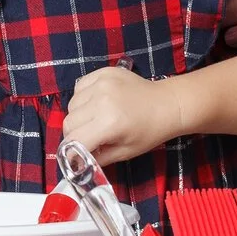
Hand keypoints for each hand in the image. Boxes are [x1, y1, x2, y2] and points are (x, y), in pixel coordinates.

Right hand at [64, 65, 180, 164]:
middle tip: (88, 138)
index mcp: (109, 123)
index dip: (71, 151)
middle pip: (69, 121)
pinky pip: (79, 88)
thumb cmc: (148, 132)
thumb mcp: (124, 153)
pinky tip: (97, 103)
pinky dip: (82, 98)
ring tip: (95, 119)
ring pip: (72, 104)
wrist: (167, 104)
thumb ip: (96, 159)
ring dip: (78, 115)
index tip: (75, 155)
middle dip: (74, 134)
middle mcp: (102, 100)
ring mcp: (102, 83)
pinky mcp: (103, 72)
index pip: (73, 139)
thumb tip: (75, 163)